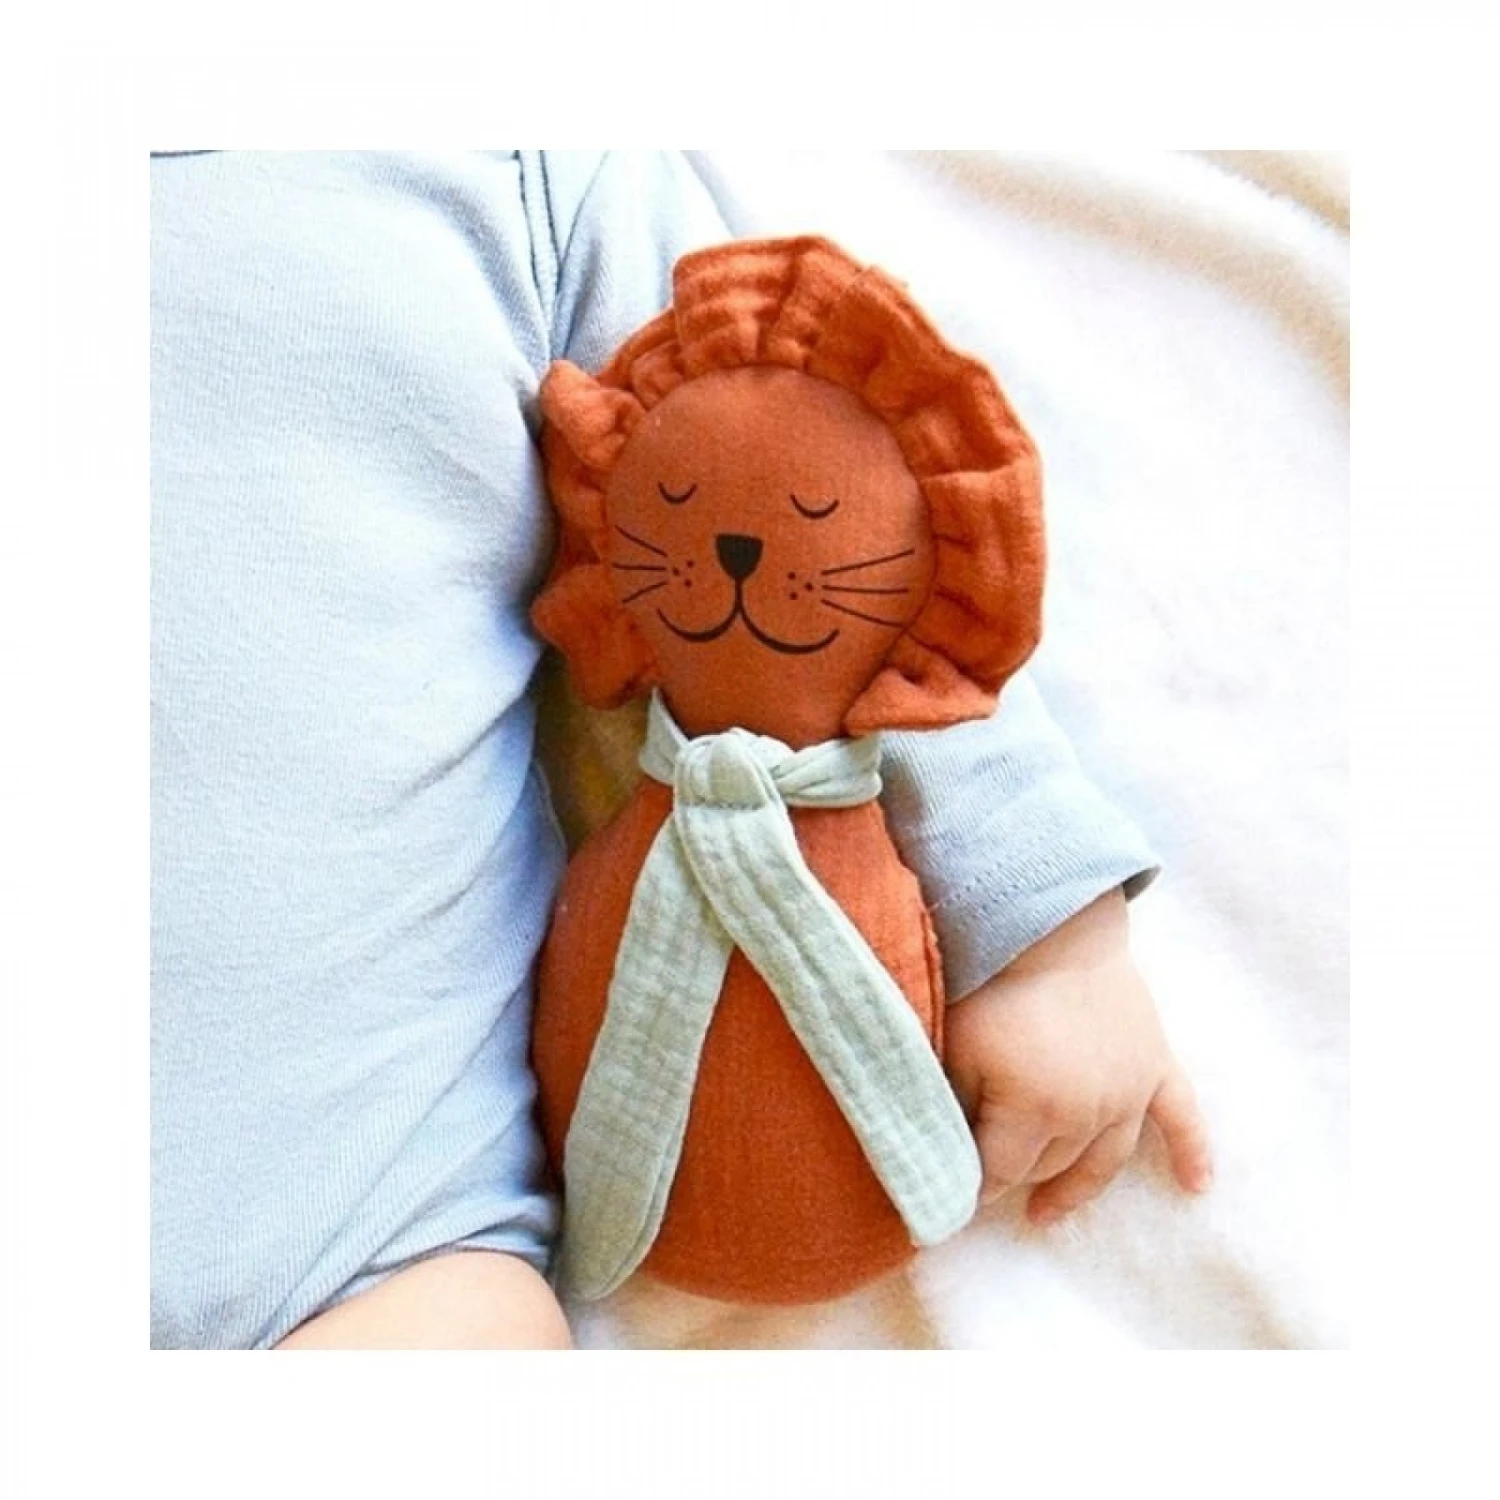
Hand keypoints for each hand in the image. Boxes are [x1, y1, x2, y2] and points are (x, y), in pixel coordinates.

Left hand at [945, 889, 1211, 1225]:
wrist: (1050, 919)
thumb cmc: (990, 981)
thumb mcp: (955, 1050)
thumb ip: (955, 1111)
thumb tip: (949, 1154)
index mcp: (1034, 1110)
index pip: (1000, 1172)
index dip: (974, 1185)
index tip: (952, 1193)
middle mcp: (1089, 1112)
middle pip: (1050, 1164)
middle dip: (1019, 1175)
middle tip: (992, 1181)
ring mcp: (1129, 1090)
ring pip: (1103, 1159)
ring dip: (1077, 1187)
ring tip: (1047, 1211)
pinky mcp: (1156, 1064)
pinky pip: (1182, 1118)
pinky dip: (1192, 1154)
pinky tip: (1195, 1186)